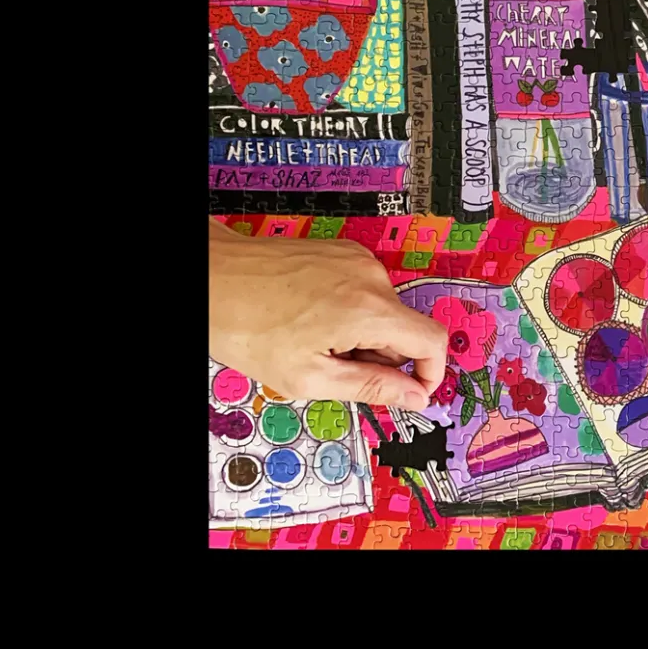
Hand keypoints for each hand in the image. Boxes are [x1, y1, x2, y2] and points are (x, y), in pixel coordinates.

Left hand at [209, 221, 447, 410]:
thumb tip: (413, 397)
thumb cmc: (247, 326)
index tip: (413, 391)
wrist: (214, 278)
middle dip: (380, 357)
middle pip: (404, 328)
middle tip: (333, 368)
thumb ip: (371, 388)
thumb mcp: (309, 377)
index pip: (433, 341)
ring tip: (315, 340)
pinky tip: (313, 318)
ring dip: (362, 335)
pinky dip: (350, 312)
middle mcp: (371, 277)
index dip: (430, 373)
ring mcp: (358, 259)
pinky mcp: (344, 252)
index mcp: (368, 309)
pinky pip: (365, 291)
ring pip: (383, 312)